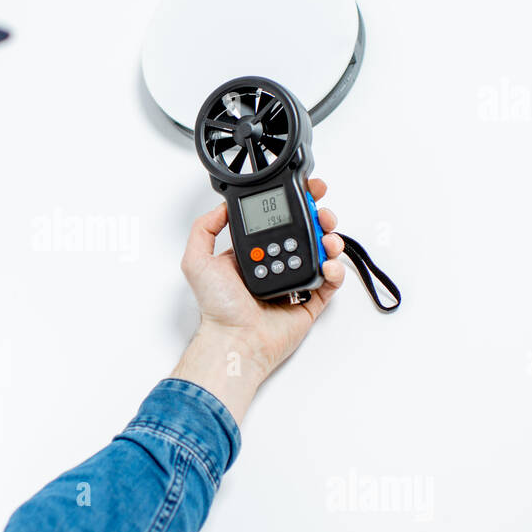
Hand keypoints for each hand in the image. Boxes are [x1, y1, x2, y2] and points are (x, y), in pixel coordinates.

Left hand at [171, 177, 344, 423]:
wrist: (236, 340)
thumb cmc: (218, 308)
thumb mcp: (197, 261)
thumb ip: (204, 229)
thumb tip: (222, 207)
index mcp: (252, 253)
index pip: (276, 221)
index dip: (292, 205)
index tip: (305, 192)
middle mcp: (274, 264)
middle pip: (305, 233)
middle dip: (319, 218)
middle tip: (322, 213)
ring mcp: (294, 282)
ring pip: (321, 253)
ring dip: (330, 240)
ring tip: (328, 239)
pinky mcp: (310, 301)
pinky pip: (330, 282)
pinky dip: (335, 270)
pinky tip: (328, 265)